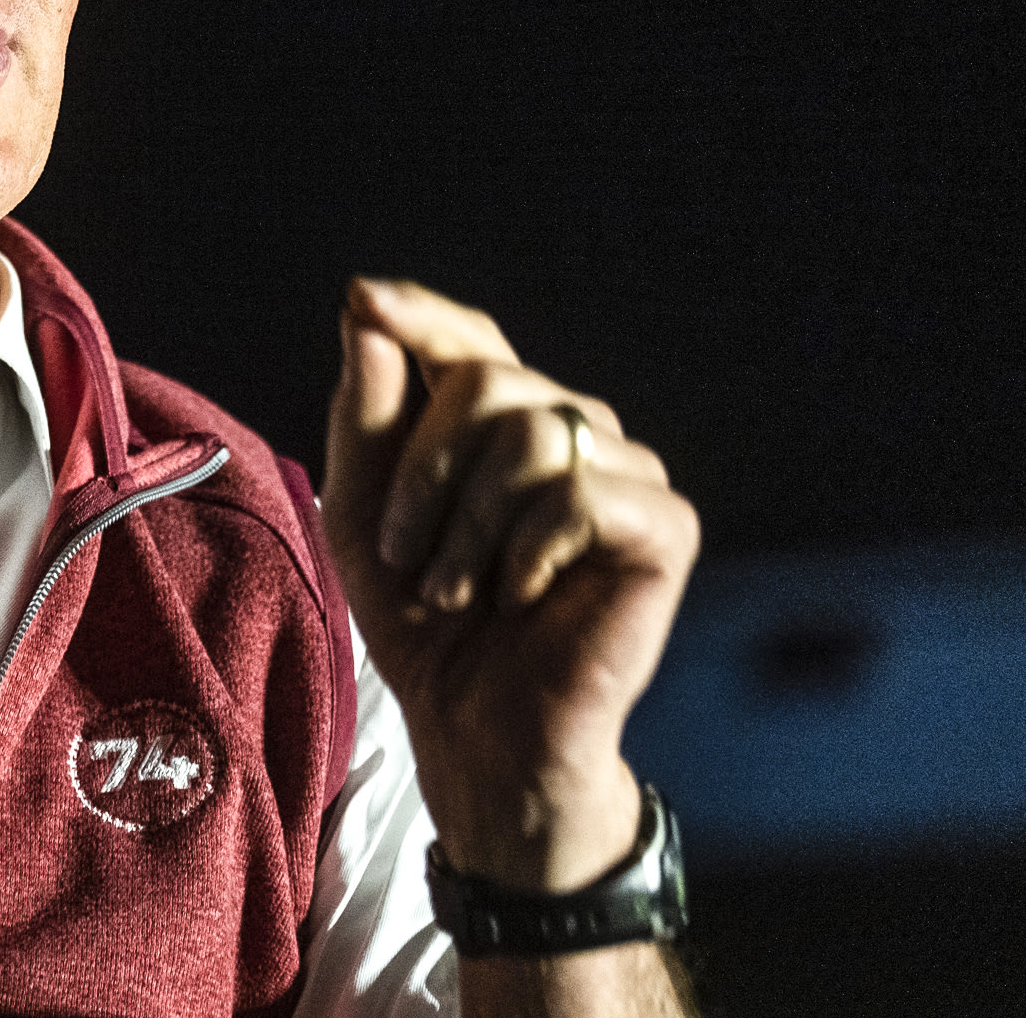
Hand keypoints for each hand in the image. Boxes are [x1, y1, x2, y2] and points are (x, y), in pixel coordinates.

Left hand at [322, 278, 699, 892]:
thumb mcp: (362, 510)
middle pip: (486, 380)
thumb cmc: (420, 619)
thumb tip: (366, 305)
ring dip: (468, 523)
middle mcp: (572, 428)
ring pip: (531, 430)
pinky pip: (577, 491)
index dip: (420, 314)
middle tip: (410, 556)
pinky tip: (522, 595)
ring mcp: (626, 471)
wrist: (475, 726)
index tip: (362, 299)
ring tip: (459, 590)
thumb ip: (364, 413)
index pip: (469, 336)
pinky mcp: (663, 524)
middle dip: (422, 470)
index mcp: (503, 419)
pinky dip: (525, 550)